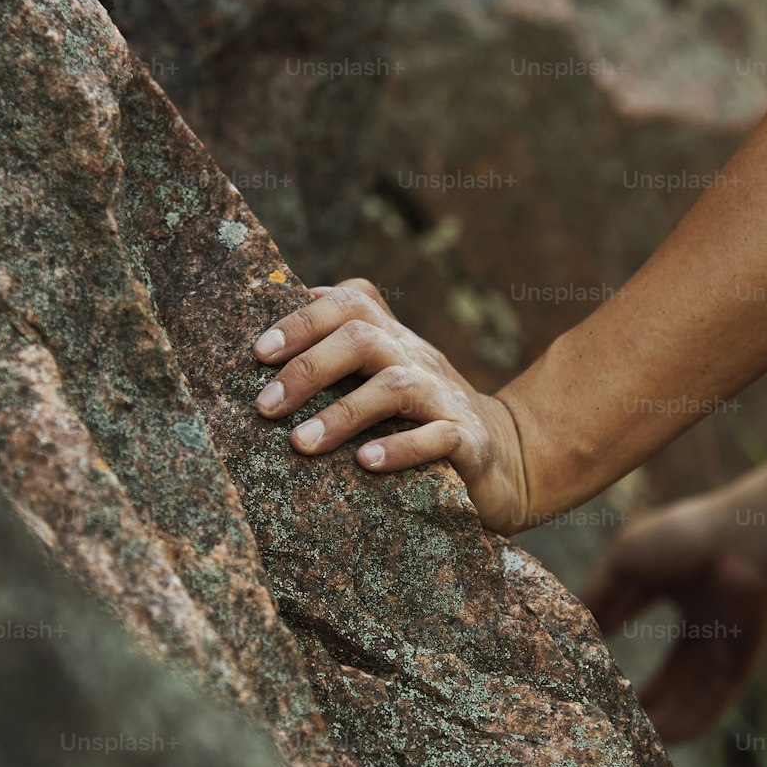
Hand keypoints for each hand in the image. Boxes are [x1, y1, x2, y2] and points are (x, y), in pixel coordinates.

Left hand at [251, 278, 529, 534]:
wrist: (508, 459)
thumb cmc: (422, 419)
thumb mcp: (384, 378)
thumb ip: (342, 355)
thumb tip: (273, 334)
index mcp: (393, 340)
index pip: (350, 302)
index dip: (303, 319)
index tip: (259, 353)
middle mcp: (418, 358)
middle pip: (363, 336)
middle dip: (309, 368)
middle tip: (265, 407)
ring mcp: (445, 398)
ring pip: (394, 386)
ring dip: (343, 414)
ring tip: (301, 443)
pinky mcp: (469, 442)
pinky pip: (438, 437)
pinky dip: (400, 448)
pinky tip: (366, 463)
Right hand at [580, 495, 766, 742]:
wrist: (742, 541)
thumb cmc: (684, 537)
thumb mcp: (626, 558)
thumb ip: (598, 592)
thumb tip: (573, 626)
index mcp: (674, 585)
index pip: (637, 626)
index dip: (615, 641)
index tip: (590, 669)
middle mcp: (702, 618)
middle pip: (670, 671)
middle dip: (645, 698)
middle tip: (613, 719)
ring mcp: (724, 640)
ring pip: (691, 691)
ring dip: (664, 716)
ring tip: (634, 739)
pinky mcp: (742, 659)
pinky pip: (715, 700)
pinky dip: (692, 720)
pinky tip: (666, 737)